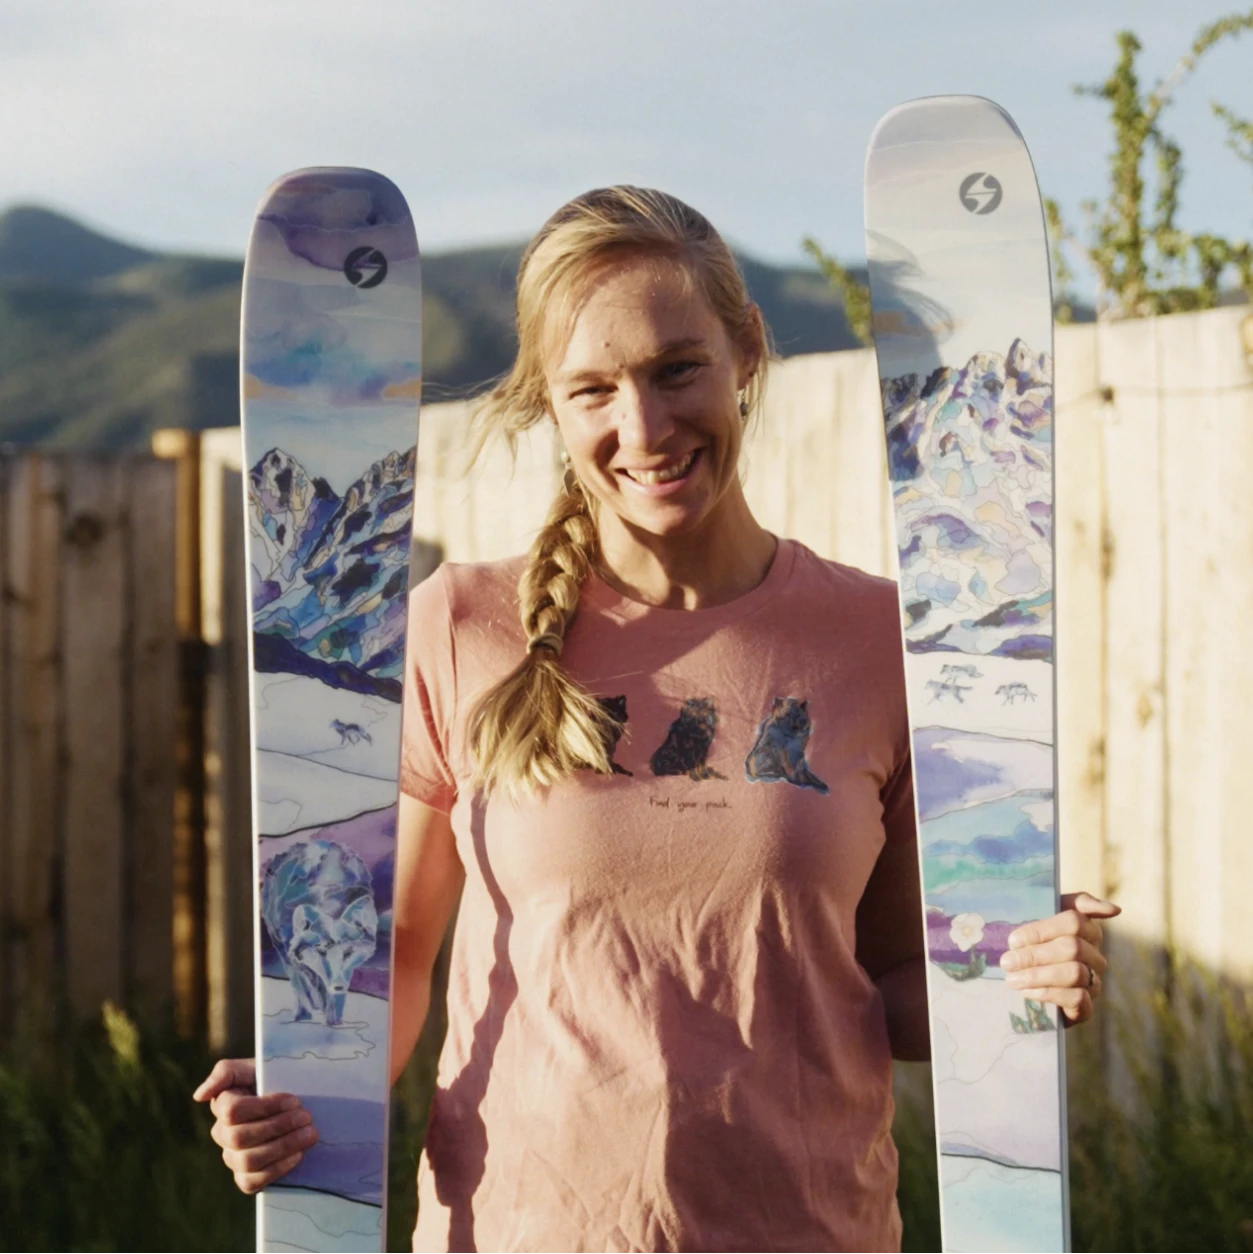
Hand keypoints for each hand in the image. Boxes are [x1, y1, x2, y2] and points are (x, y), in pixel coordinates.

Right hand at [192, 1058, 317, 1193]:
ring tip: (309, 1135)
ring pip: (248, 1161)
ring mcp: (232, 1157)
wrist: (294, 1104)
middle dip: (278, 1126)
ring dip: (282, 1147)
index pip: (233, 1112)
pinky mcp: (245, 1177)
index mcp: (223, 1105)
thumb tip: (198, 1096)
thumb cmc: (273, 1080)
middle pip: (241, 1138)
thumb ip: (225, 1072)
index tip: (294, 1100)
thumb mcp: (254, 1067)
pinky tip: (297, 1155)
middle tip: (306, 1118)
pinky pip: (251, 1183)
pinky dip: (276, 1170)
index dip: (266, 1107)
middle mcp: (222, 1134)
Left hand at [998, 891, 1121, 1026]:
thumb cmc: (1031, 943)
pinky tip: (1026, 992)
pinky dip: (1048, 994)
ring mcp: (1093, 982)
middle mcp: (1095, 955)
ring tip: (1012, 978)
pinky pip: (1077, 998)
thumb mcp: (1041, 916)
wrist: (1022, 980)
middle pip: (1073, 948)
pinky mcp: (1086, 1008)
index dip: (1041, 930)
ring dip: (1038, 975)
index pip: (1073, 921)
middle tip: (1007, 962)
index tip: (1013, 940)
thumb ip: (1075, 903)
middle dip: (1035, 955)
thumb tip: (1115, 910)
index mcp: (1087, 929)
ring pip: (1075, 973)